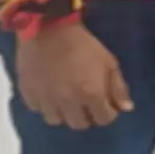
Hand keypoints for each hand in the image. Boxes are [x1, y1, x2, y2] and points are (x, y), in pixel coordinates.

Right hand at [16, 22, 133, 129]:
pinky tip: (49, 93)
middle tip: (86, 102)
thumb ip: (118, 87)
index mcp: (91, 95)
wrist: (49, 28)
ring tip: (67, 99)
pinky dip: (46, 105)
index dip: (108, 112)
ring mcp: (47, 101)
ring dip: (65, 113)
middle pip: (80, 124)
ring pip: (57, 121)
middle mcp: (69, 104)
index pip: (104, 119)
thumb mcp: (108, 61)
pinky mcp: (29, 95)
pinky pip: (38, 109)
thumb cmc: (83, 43)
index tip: (106, 103)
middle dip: (87, 115)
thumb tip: (126, 108)